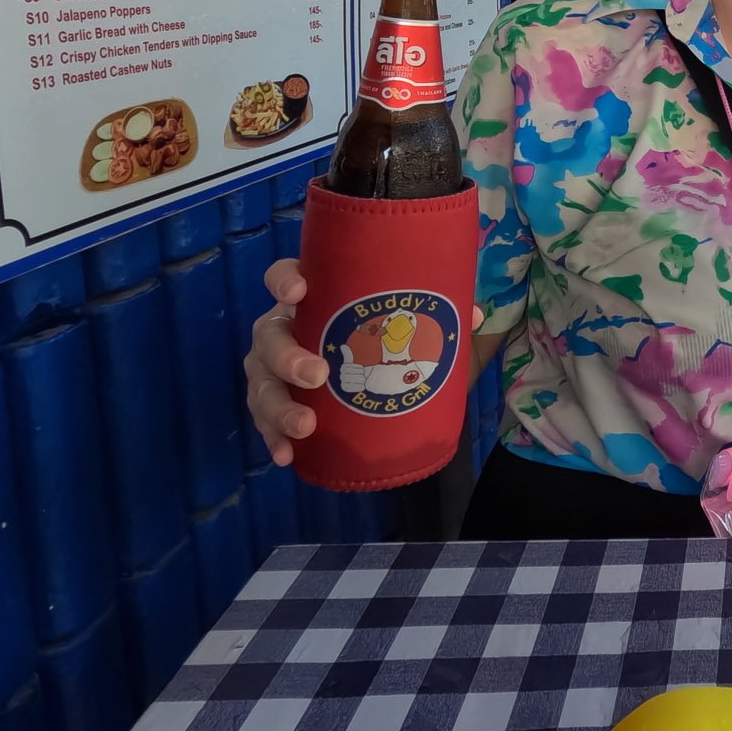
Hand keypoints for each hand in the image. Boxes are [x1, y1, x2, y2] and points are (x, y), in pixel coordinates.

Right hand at [244, 257, 480, 466]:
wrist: (368, 368)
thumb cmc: (381, 332)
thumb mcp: (407, 319)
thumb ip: (436, 314)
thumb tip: (471, 316)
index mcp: (312, 298)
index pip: (285, 275)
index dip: (284, 279)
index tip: (299, 291)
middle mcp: (284, 328)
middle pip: (268, 336)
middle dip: (286, 356)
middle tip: (318, 376)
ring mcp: (274, 366)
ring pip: (260, 382)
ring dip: (278, 406)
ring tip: (305, 426)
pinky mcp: (276, 401)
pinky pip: (264, 419)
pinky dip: (273, 437)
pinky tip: (286, 455)